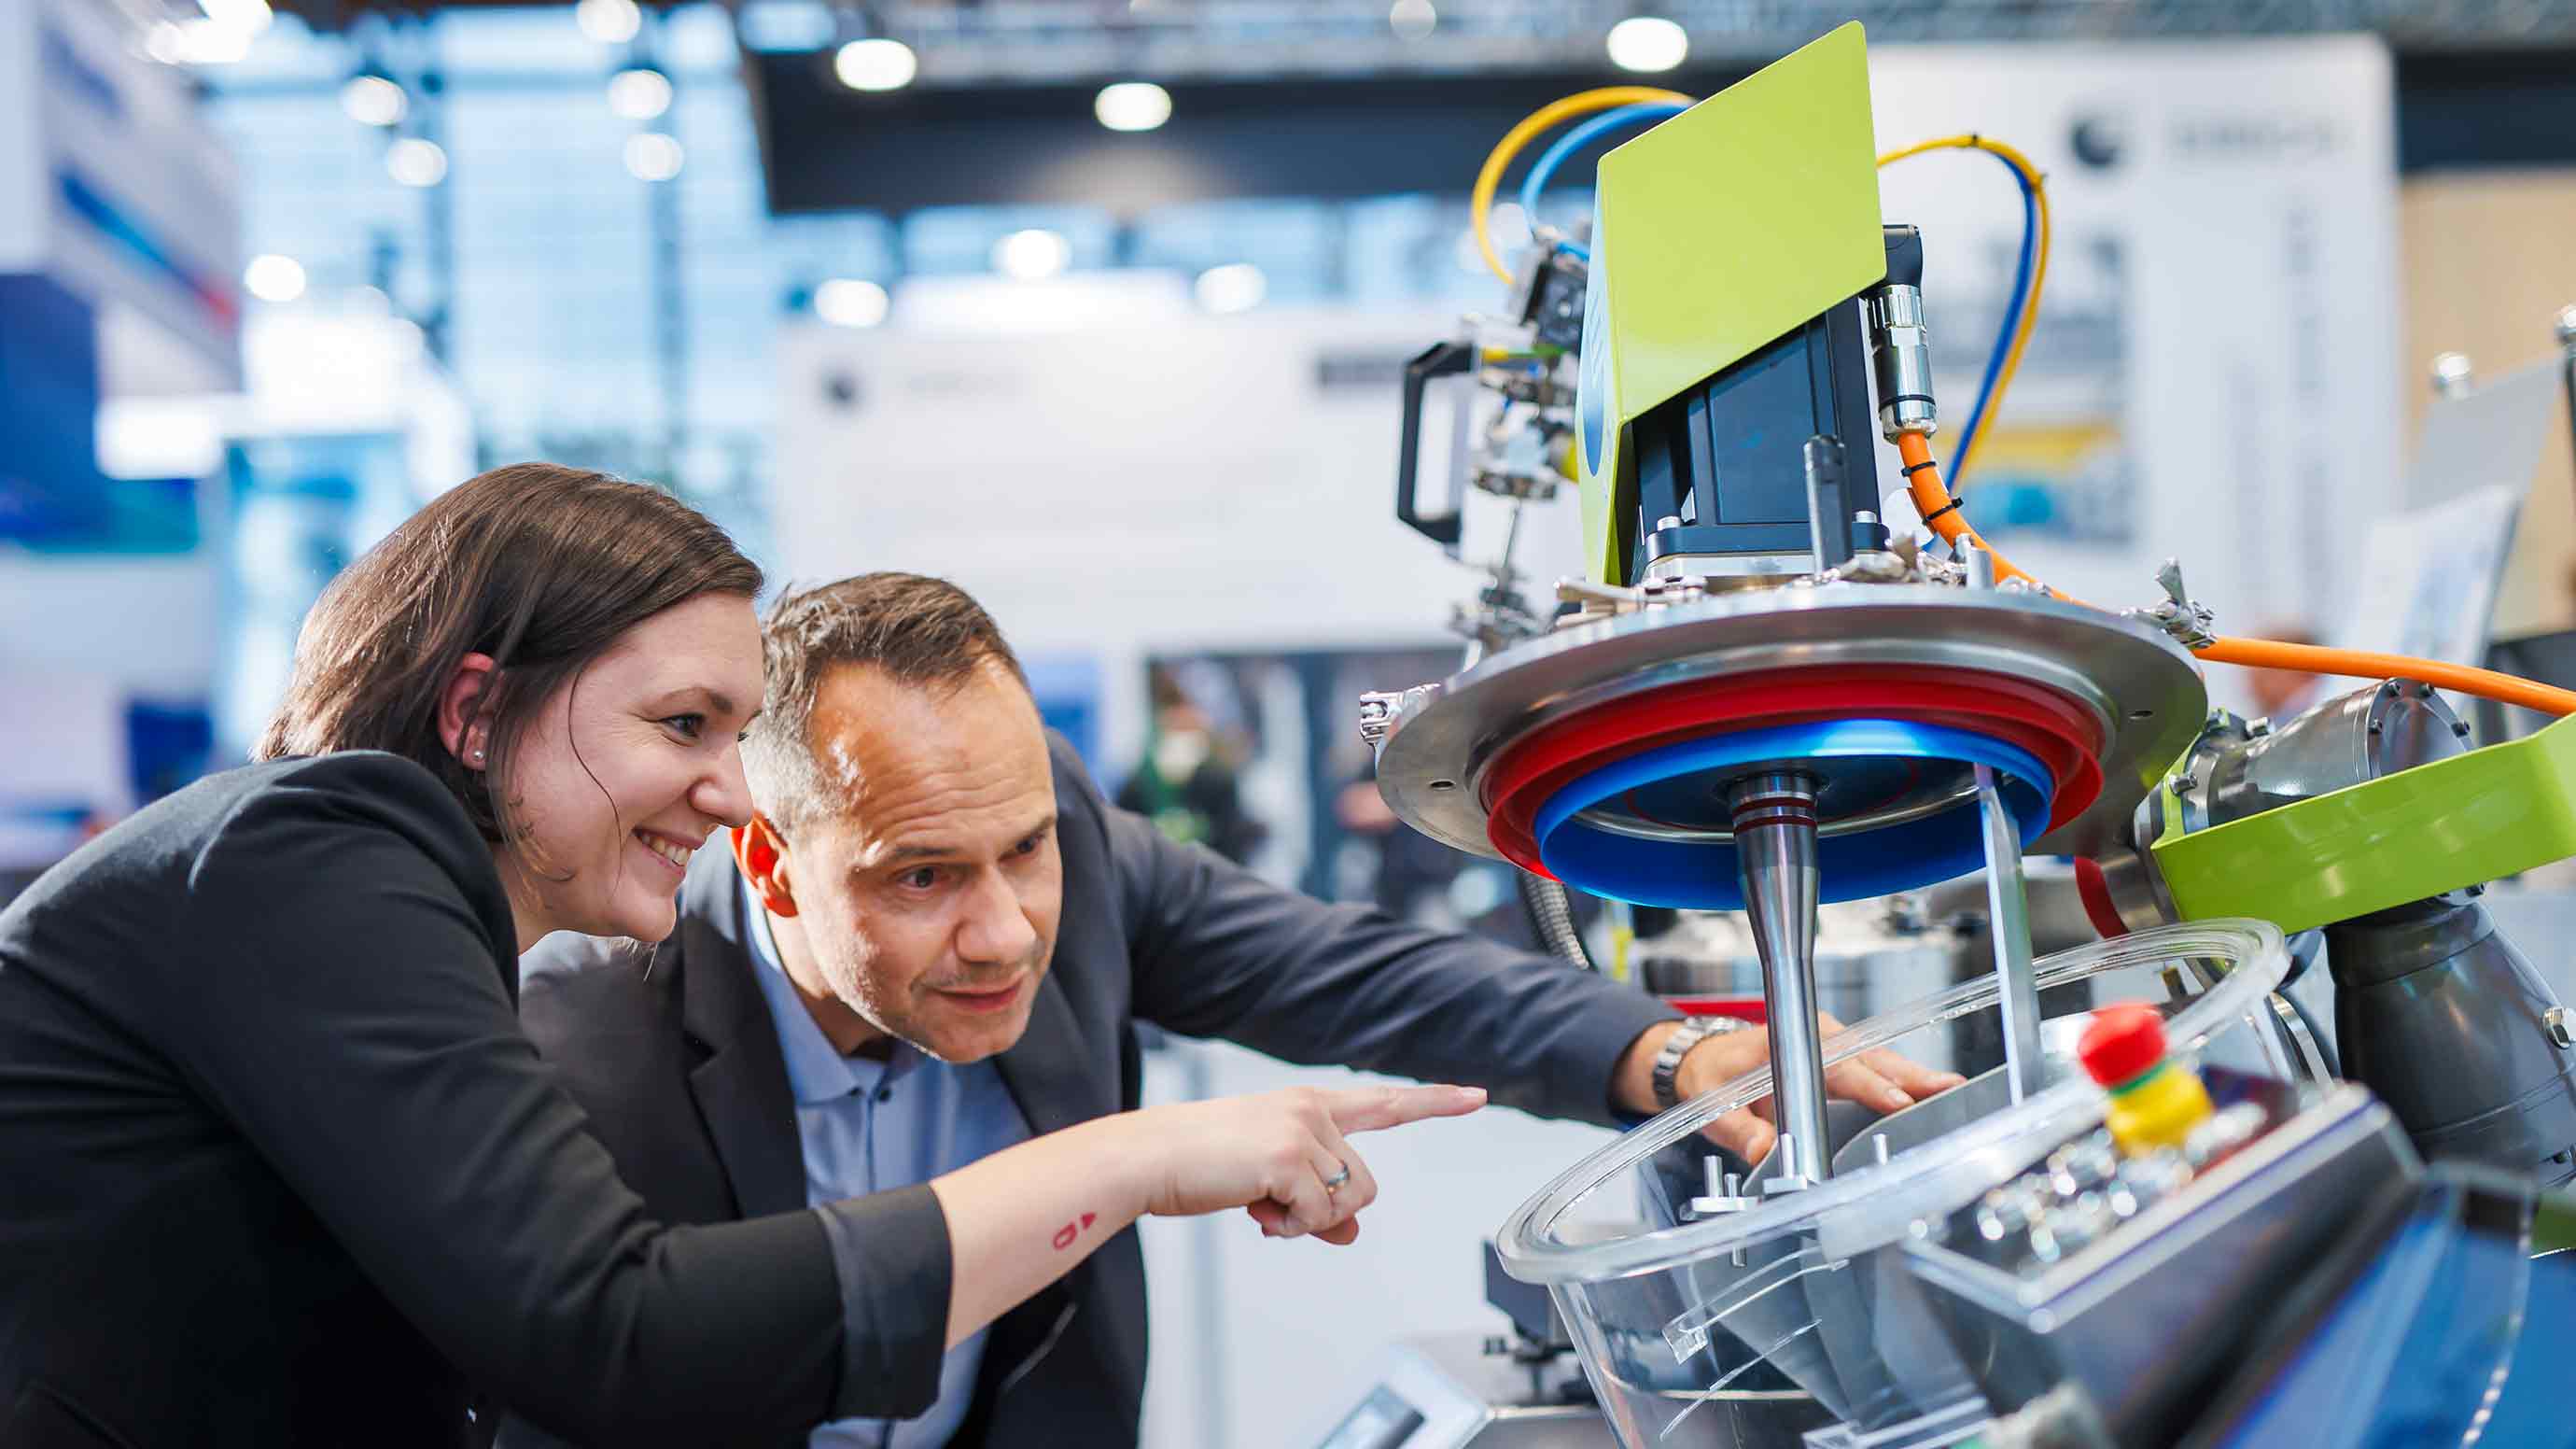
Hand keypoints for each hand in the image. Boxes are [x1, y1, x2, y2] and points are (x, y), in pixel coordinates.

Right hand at [1107, 1084, 1486, 1245]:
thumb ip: (1315, 1202)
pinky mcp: (1289, 1157)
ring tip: (1261, 1206)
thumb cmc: (1198, 1164)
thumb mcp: (1266, 1181)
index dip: (1433, 1102)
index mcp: (1307, 1104)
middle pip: (1366, 1184)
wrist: (1148, 1158)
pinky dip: (1292, 1227)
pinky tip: (1255, 1210)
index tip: (1476, 1096)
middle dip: (1327, 1211)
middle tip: (1275, 1211)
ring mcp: (1302, 1131)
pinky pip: (1320, 1216)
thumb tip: (1350, 1233)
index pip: (1383, 1102)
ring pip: (1349, 1202)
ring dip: (1308, 1221)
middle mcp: (1311, 1110)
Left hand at [1676, 1015, 1965, 1163]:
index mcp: (1789, 1041)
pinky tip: (1935, 1093)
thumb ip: (1737, 1128)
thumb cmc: (1712, 1075)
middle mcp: (1819, 1038)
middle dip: (1910, 1075)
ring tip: (1954, 1091)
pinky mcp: (1844, 1061)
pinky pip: (1880, 1068)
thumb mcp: (1713, 1103)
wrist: (1706, 1060)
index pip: (1836, 1064)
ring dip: (1917, 1077)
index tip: (1895, 1099)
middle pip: (1871, 1058)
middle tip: (1948, 1089)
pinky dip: (1907, 1080)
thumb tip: (1762, 1150)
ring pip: (1882, 1061)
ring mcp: (1835, 1047)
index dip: (1868, 1084)